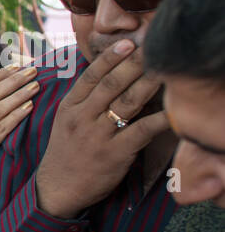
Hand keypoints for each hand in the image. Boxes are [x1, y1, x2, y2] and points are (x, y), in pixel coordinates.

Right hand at [35, 39, 169, 218]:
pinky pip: (141, 130)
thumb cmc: (67, 153)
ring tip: (165, 69)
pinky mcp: (114, 153)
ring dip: (149, 83)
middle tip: (152, 47)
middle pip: (111, 84)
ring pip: (127, 102)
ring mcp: (98, 135)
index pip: (91, 76)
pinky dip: (160, 119)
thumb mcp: (66, 121)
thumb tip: (109, 76)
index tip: (128, 42)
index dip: (110, 58)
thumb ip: (84, 100)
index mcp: (69, 107)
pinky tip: (173, 110)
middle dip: (134, 63)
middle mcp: (82, 117)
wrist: (58, 188)